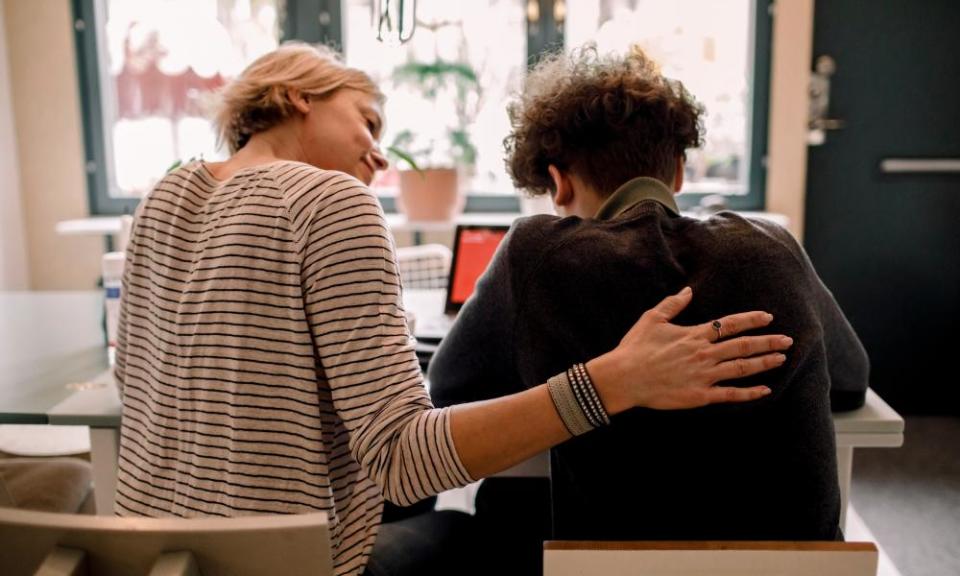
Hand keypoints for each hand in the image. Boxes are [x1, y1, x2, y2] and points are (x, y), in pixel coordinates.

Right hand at [588, 286, 791, 412]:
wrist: (625, 377)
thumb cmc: (635, 348)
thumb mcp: (652, 319)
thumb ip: (673, 304)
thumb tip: (688, 291)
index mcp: (694, 335)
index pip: (729, 325)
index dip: (751, 320)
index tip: (768, 318)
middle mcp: (704, 354)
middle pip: (743, 346)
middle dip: (768, 342)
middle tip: (788, 340)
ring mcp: (704, 375)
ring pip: (742, 368)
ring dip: (764, 363)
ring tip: (781, 358)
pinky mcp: (700, 395)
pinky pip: (730, 394)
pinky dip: (749, 393)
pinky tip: (765, 390)